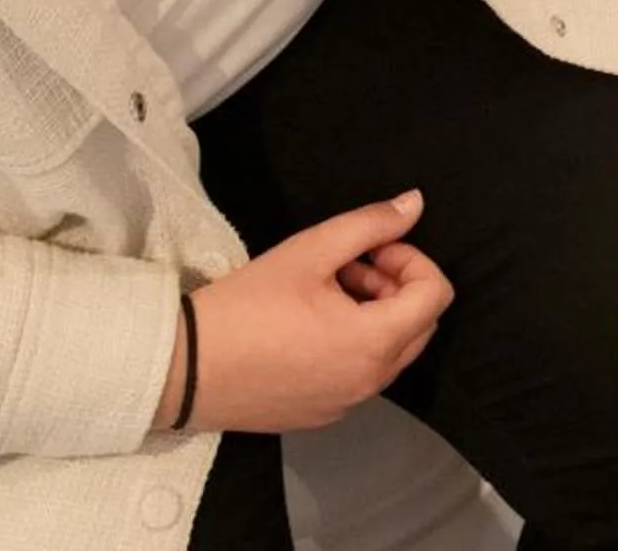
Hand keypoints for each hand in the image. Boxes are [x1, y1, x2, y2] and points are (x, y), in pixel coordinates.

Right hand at [154, 192, 454, 433]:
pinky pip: (361, 375)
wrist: (181, 368)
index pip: (436, 295)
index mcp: (374, 344)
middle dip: (396, 286)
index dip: (412, 260)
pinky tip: (308, 326)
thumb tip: (415, 203)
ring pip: (392, 351)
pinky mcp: (322, 415)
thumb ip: (370, 224)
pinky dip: (354, 344)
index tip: (372, 250)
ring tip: (325, 291)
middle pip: (420, 324)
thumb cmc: (245, 306)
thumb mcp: (309, 251)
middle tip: (350, 266)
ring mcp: (347, 404)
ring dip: (375, 314)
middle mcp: (370, 382)